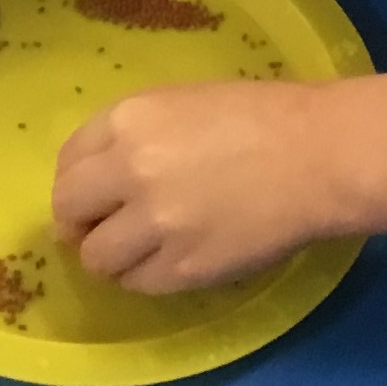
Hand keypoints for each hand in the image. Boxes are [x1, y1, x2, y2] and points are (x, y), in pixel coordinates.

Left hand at [51, 80, 341, 293]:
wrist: (318, 154)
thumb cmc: (262, 115)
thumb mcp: (186, 102)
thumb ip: (137, 135)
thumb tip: (101, 178)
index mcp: (131, 118)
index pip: (68, 159)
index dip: (76, 181)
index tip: (90, 194)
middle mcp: (130, 169)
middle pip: (68, 210)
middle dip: (81, 221)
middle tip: (105, 226)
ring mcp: (154, 224)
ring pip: (98, 258)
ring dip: (114, 255)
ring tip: (147, 245)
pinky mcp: (181, 268)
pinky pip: (139, 283)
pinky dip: (149, 275)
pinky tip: (177, 256)